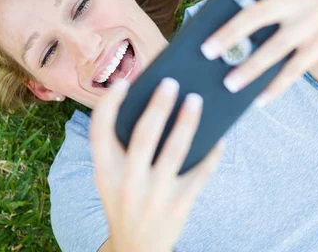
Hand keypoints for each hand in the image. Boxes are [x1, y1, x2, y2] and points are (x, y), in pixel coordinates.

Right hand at [89, 78, 225, 251]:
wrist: (136, 248)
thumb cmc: (124, 201)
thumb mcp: (110, 179)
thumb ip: (119, 149)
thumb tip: (151, 106)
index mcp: (104, 172)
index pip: (99, 131)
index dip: (109, 104)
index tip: (123, 83)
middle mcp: (127, 182)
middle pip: (143, 135)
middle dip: (158, 106)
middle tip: (171, 83)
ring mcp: (155, 194)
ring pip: (175, 150)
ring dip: (187, 122)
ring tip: (196, 100)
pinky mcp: (179, 204)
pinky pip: (200, 173)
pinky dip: (212, 153)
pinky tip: (219, 137)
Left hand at [198, 0, 317, 106]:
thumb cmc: (306, 13)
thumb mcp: (287, 2)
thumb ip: (260, 12)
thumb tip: (224, 47)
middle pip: (256, 13)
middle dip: (229, 33)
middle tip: (206, 51)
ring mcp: (311, 20)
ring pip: (275, 47)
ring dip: (250, 68)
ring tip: (229, 84)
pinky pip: (294, 69)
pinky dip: (275, 87)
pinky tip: (260, 100)